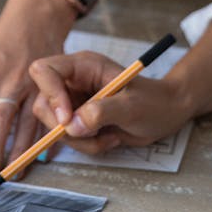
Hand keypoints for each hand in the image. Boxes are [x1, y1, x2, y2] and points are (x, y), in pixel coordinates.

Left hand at [0, 0, 76, 181]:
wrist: (35, 18)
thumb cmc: (0, 43)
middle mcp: (9, 85)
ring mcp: (33, 87)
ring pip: (27, 124)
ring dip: (21, 151)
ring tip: (15, 174)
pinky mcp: (52, 87)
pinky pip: (50, 116)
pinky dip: (47, 136)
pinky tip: (44, 155)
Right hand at [30, 50, 193, 154]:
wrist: (167, 113)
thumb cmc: (154, 102)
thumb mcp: (132, 106)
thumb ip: (101, 112)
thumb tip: (71, 126)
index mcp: (83, 66)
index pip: (45, 71)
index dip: (50, 94)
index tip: (67, 119)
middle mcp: (74, 81)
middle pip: (44, 103)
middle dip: (64, 126)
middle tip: (92, 133)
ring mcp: (74, 101)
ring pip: (54, 125)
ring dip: (79, 140)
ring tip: (107, 137)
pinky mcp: (78, 120)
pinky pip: (68, 138)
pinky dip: (86, 145)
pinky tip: (109, 139)